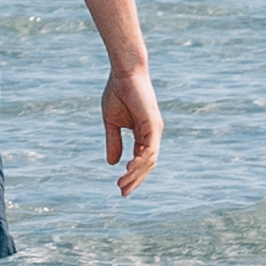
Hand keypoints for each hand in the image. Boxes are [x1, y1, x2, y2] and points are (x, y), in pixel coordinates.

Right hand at [105, 64, 162, 195]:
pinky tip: (129, 168)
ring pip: (149, 160)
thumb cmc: (118, 92)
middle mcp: (151, 134)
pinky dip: (140, 160)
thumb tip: (112, 164)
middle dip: (135, 179)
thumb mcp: (111, 122)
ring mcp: (154, 130)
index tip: (120, 188)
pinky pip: (149, 148)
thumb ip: (113, 142)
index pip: (141, 160)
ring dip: (136, 173)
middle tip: (122, 192)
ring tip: (122, 183)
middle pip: (147, 164)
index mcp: (143, 133)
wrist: (124, 72)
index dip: (132, 175)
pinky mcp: (153, 124)